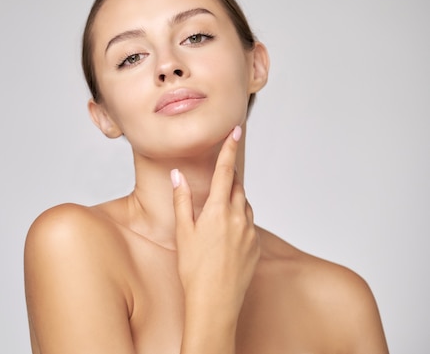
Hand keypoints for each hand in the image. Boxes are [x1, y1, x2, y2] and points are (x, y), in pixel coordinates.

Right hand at [171, 125, 259, 316]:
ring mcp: (250, 233)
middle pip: (238, 187)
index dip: (230, 149)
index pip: (226, 171)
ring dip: (234, 201)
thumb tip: (178, 175)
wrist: (215, 303)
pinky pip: (249, 225)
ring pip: (245, 205)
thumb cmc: (194, 270)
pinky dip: (240, 221)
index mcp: (218, 210)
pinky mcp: (256, 247)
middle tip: (219, 180)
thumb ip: (182, 200)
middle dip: (230, 179)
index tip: (237, 131)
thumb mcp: (183, 232)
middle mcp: (239, 218)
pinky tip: (226, 236)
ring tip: (218, 214)